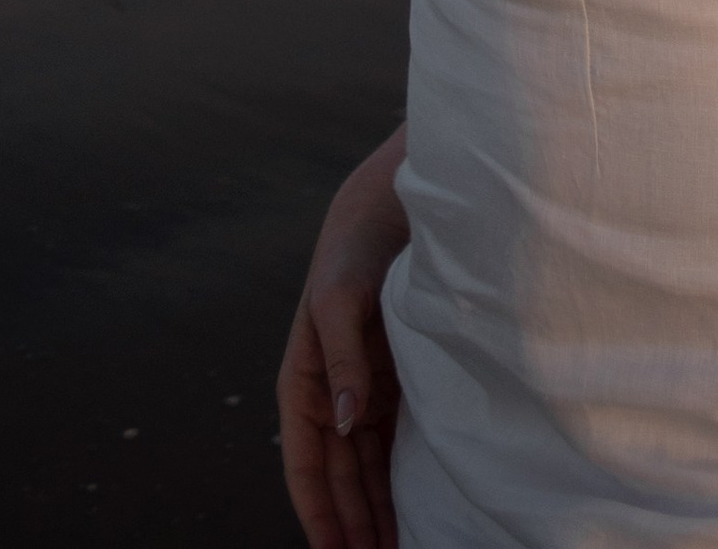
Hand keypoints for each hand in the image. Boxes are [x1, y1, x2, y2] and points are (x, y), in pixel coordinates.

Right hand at [278, 134, 407, 548]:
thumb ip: (341, 357)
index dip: (317, 510)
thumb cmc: (357, 245)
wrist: (397, 200)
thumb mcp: (342, 296)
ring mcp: (364, 386)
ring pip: (365, 465)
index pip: (306, 461)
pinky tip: (413, 505)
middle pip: (338, 474)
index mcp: (304, 377)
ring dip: (374, 508)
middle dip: (351, 523)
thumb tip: (343, 422)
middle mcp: (332, 390)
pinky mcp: (397, 376)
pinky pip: (393, 440)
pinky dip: (398, 476)